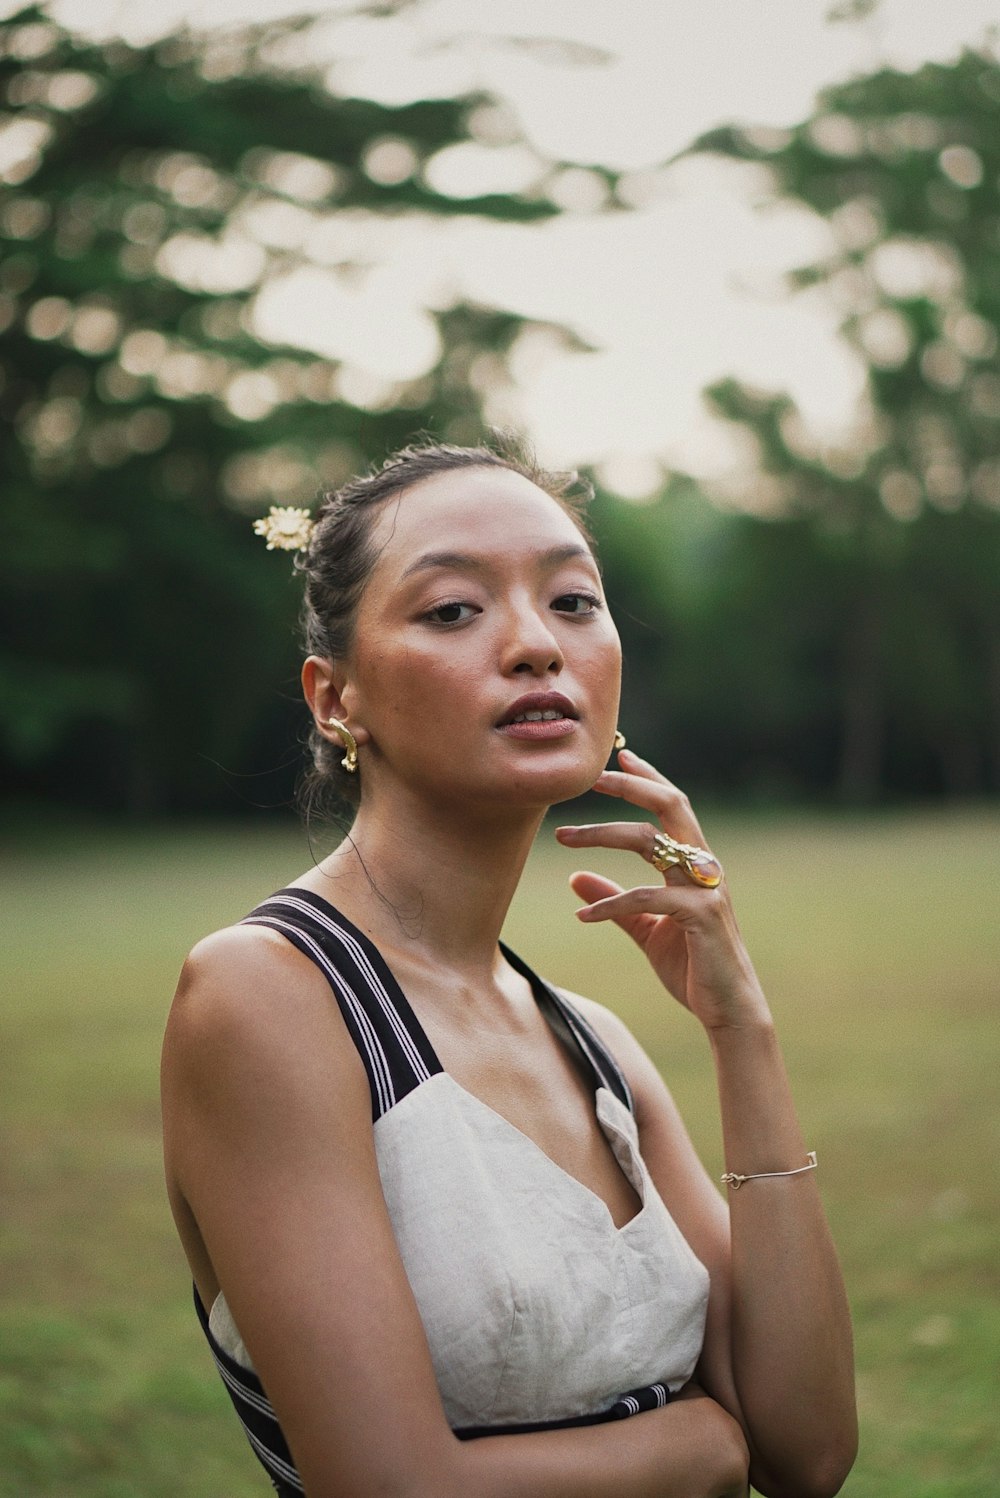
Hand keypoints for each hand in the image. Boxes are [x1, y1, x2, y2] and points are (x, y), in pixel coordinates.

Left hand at [555, 750, 769, 1032]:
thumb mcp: (645, 928)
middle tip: (590, 778)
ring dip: (602, 834)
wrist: (727, 1009)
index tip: (618, 757)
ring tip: (563, 837)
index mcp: (695, 864)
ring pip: (651, 842)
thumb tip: (576, 878)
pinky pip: (645, 898)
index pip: (672, 807)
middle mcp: (704, 868)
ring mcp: (705, 889)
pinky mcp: (700, 916)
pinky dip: (610, 904)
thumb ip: (614, 901)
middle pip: (669, 806)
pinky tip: (582, 917)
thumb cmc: (692, 966)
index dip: (647, 779)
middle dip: (630, 786)